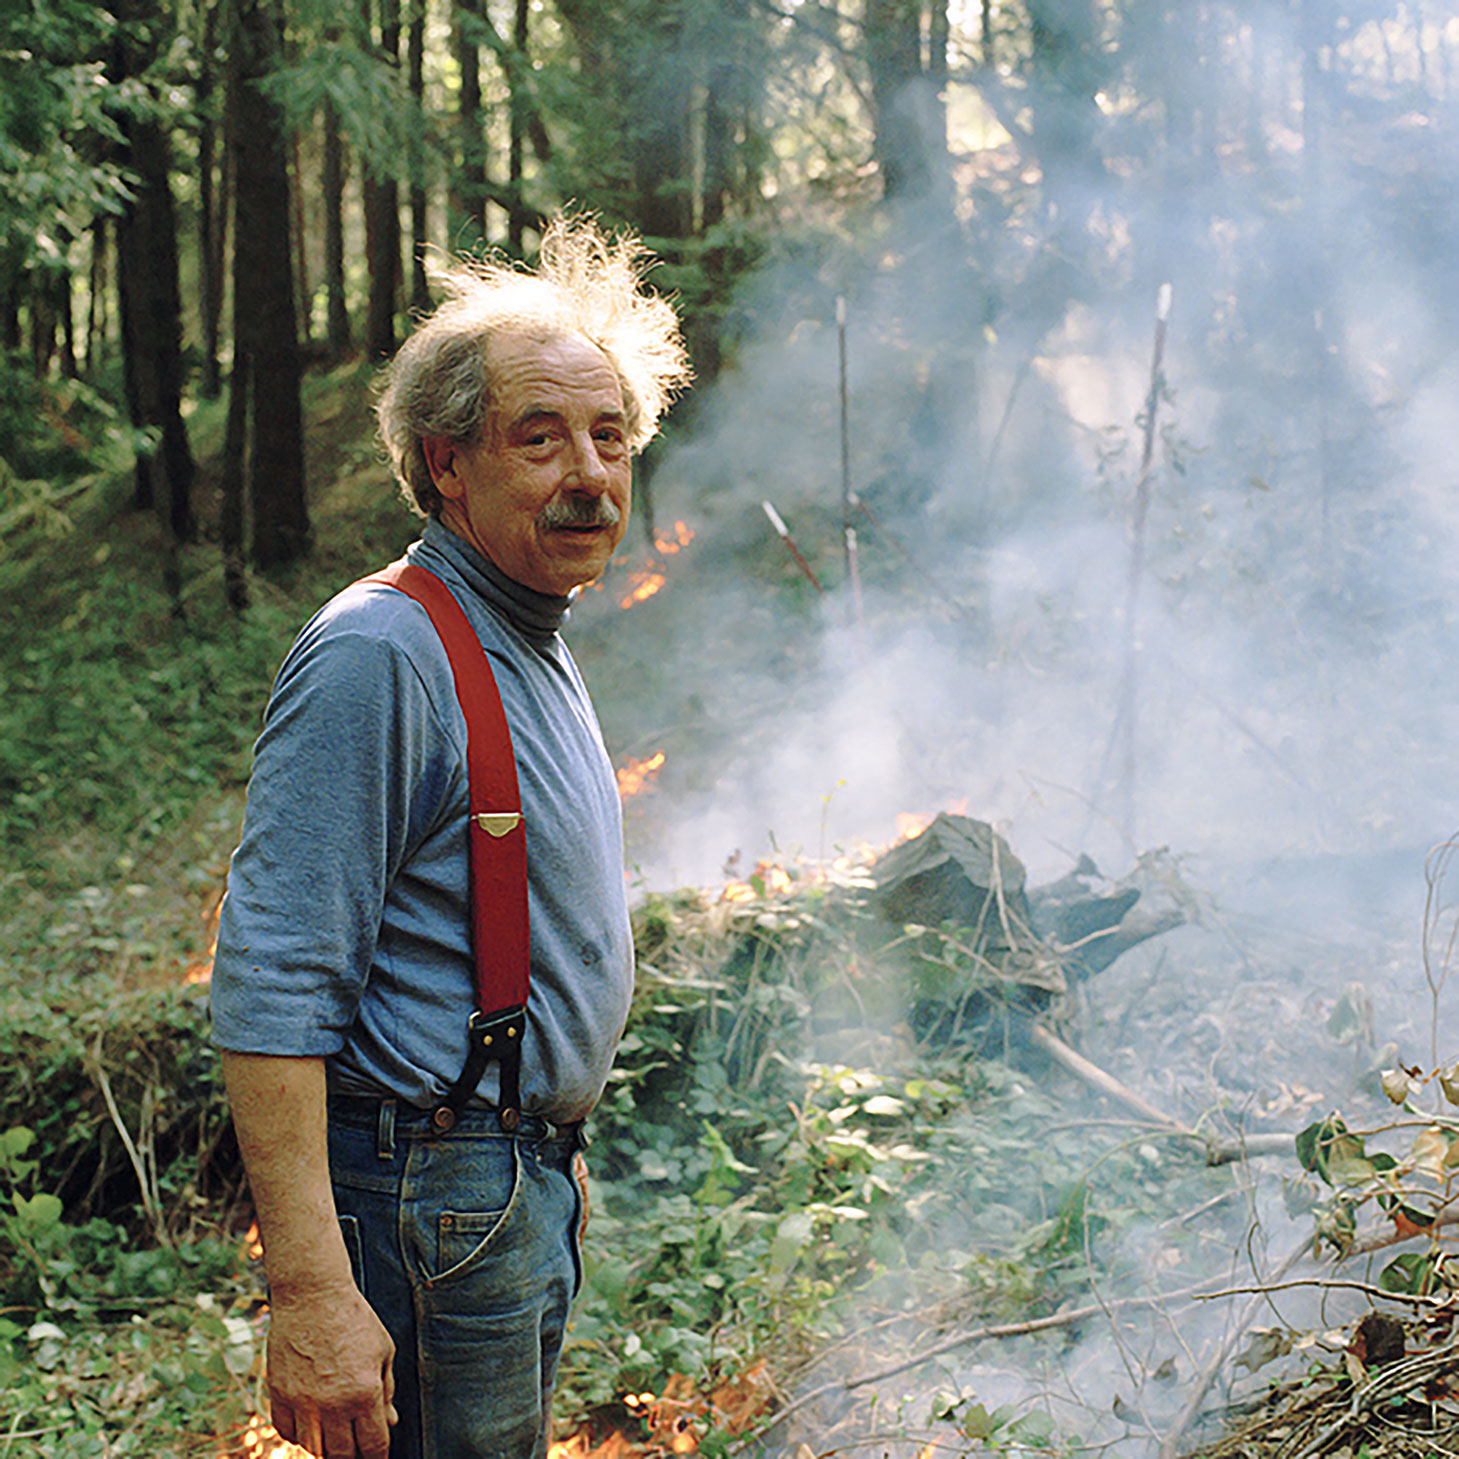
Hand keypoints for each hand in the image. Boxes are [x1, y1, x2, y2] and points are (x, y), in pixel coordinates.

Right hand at [265, 1285, 397, 1458]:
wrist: (312, 1296)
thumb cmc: (354, 1319)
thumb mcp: (382, 1350)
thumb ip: (387, 1389)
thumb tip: (391, 1421)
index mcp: (364, 1392)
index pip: (374, 1445)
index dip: (378, 1456)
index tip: (378, 1455)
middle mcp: (332, 1403)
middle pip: (341, 1455)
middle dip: (352, 1457)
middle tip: (357, 1448)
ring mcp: (302, 1402)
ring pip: (313, 1449)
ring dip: (326, 1449)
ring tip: (335, 1437)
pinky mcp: (279, 1395)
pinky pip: (287, 1433)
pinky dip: (299, 1435)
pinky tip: (311, 1425)